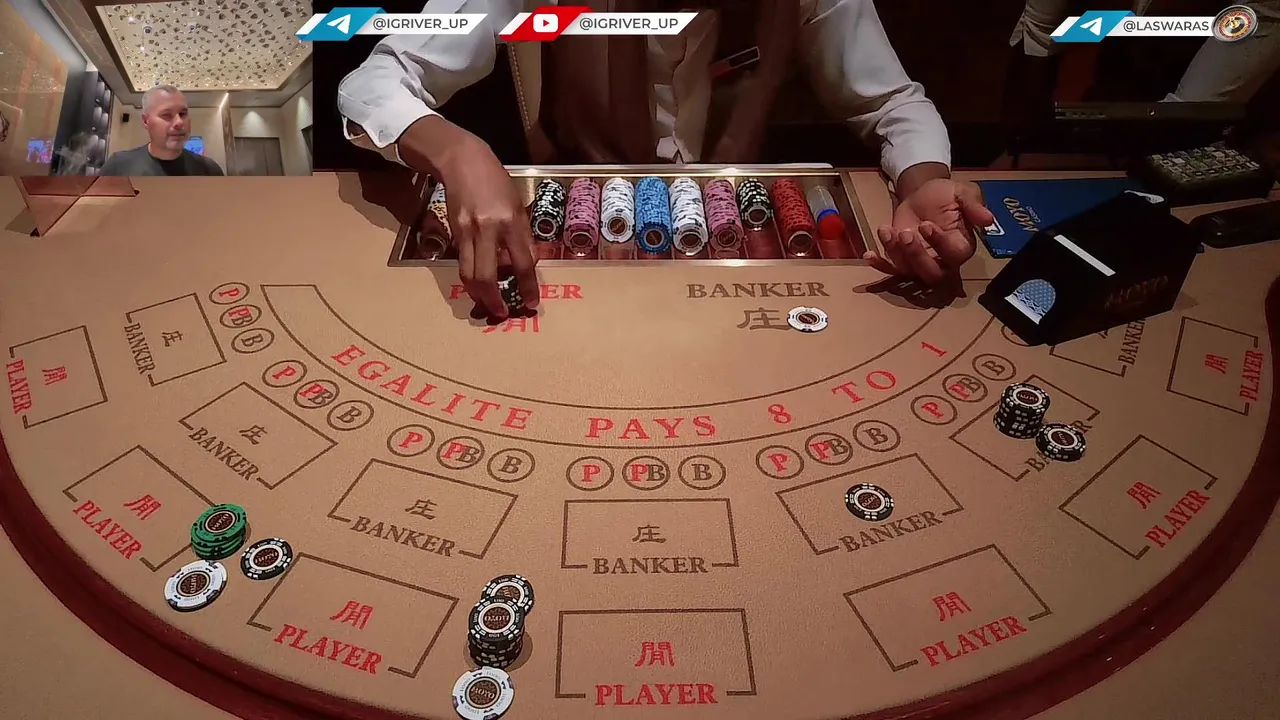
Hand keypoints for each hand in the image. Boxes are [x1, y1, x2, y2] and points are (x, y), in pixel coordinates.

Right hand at [398, 117, 538, 318]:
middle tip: (501, 313)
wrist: (462, 161)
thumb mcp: (518, 205)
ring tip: (487, 305)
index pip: (523, 262)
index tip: (532, 303)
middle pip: (488, 275)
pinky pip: (463, 261)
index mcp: (510, 221)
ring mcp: (468, 231)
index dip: (528, 286)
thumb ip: (523, 235)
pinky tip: (476, 284)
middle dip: (494, 299)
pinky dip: (470, 277)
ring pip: (470, 273)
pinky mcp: (454, 232)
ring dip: (478, 294)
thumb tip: (529, 263)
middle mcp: (488, 229)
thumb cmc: (496, 181)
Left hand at [865, 177, 994, 284]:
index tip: (927, 225)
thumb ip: (974, 205)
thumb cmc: (946, 195)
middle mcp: (942, 261)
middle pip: (931, 274)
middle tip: (905, 234)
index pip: (954, 255)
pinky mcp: (901, 260)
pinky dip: (880, 265)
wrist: (922, 193)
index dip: (940, 244)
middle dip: (917, 257)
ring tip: (887, 231)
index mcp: (961, 245)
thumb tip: (989, 220)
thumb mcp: (963, 192)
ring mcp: (919, 263)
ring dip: (895, 254)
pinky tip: (869, 253)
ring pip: (910, 272)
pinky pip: (891, 269)